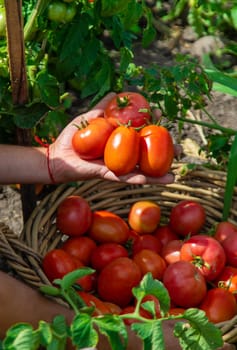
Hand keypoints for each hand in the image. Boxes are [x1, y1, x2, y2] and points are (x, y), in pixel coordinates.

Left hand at [49, 93, 179, 184]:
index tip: (163, 119)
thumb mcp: (89, 118)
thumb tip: (116, 93)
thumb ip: (103, 107)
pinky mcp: (107, 175)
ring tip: (175, 173)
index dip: (154, 131)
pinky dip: (141, 179)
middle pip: (146, 156)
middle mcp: (120, 157)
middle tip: (180, 151)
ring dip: (158, 173)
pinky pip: (126, 177)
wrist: (57, 155)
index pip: (141, 137)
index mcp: (118, 143)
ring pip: (140, 171)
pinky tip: (156, 180)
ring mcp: (115, 167)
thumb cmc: (72, 138)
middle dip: (164, 155)